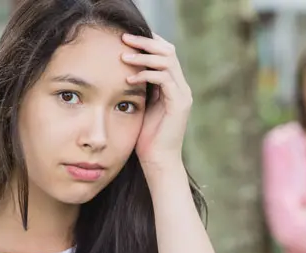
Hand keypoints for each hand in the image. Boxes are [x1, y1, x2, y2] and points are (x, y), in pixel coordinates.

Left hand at [121, 33, 192, 173]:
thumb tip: (124, 68)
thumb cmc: (146, 137)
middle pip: (169, 51)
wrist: (158, 161)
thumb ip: (140, 87)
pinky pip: (164, 79)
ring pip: (167, 61)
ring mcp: (182, 95)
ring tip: (123, 55)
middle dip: (145, 42)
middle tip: (124, 38)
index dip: (148, 42)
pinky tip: (128, 79)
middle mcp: (181, 87)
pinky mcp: (179, 104)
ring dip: (143, 56)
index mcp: (173, 86)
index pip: (165, 53)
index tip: (126, 37)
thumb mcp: (141, 105)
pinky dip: (146, 75)